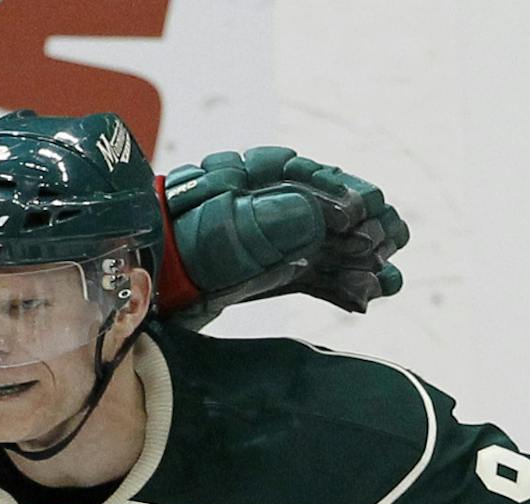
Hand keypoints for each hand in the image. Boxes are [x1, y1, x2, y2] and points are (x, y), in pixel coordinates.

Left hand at [162, 148, 409, 321]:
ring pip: (326, 250)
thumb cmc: (175, 245)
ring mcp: (266, 242)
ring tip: (389, 283)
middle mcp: (267, 208)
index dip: (348, 195)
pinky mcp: (262, 275)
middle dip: (364, 232)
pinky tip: (365, 298)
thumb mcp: (221, 228)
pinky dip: (337, 287)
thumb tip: (330, 217)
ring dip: (358, 265)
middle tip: (390, 248)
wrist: (139, 282)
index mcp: (255, 179)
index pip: (315, 180)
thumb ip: (273, 220)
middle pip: (329, 215)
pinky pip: (310, 278)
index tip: (372, 212)